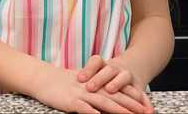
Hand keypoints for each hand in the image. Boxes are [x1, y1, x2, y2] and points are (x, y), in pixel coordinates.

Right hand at [28, 63, 149, 113]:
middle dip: (131, 105)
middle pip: (114, 96)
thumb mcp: (81, 84)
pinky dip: (93, 113)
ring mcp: (81, 94)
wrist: (42, 78)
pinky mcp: (70, 102)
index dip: (131, 97)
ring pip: (103, 101)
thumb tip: (109, 100)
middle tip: (145, 111)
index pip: (117, 90)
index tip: (145, 104)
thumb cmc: (61, 83)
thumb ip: (96, 91)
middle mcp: (90, 88)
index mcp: (95, 83)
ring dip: (118, 109)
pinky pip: (84, 108)